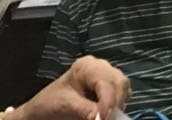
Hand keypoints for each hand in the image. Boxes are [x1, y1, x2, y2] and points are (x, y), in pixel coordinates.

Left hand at [16, 55, 130, 119]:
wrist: (41, 110)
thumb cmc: (49, 104)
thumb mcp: (65, 106)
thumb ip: (85, 110)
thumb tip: (103, 119)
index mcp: (87, 66)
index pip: (105, 81)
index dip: (108, 100)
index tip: (104, 118)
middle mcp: (100, 67)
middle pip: (119, 82)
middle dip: (116, 102)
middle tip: (108, 119)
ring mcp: (105, 76)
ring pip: (123, 87)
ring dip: (118, 104)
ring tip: (107, 117)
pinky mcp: (107, 87)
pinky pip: (121, 94)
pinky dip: (117, 105)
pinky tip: (108, 113)